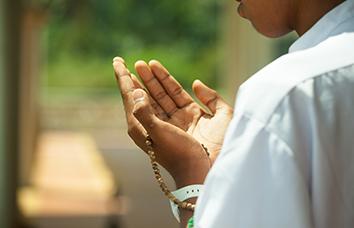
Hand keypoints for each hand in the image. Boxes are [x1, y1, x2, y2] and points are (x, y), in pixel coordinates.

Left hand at [113, 57, 232, 184]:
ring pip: (157, 94)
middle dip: (134, 77)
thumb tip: (136, 92)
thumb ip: (144, 113)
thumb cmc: (179, 153)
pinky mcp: (186, 117)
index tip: (116, 62)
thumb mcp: (157, 134)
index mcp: (142, 127)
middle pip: (141, 94)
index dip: (122, 78)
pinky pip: (173, 96)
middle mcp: (154, 122)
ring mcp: (170, 119)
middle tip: (124, 62)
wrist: (201, 169)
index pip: (129, 96)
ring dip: (150, 79)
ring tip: (142, 64)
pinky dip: (167, 84)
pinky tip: (162, 77)